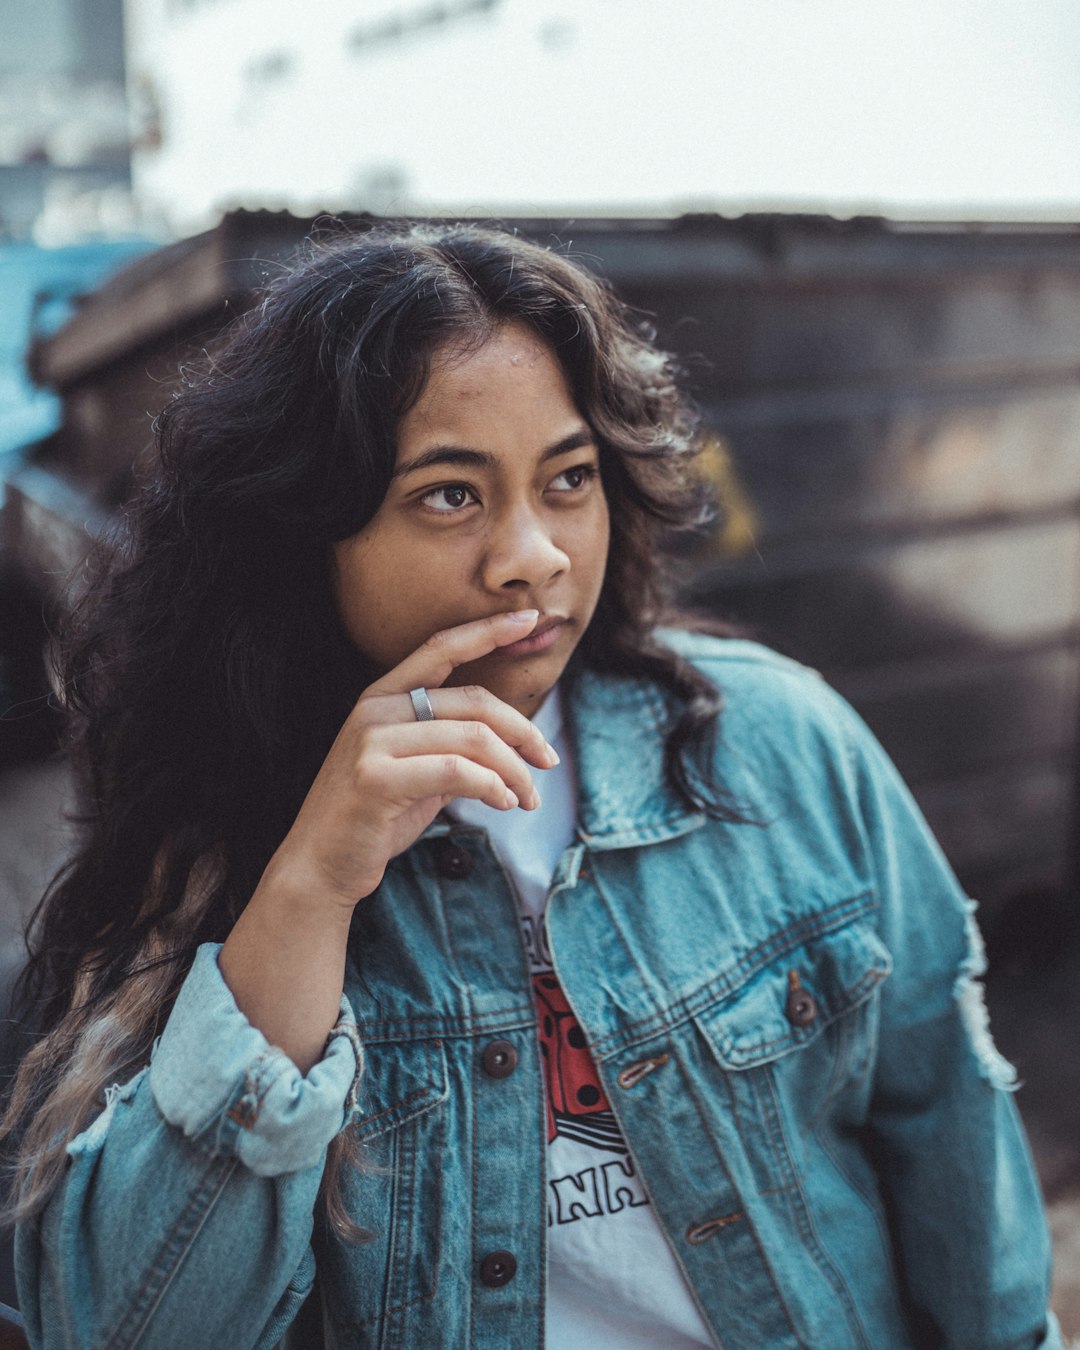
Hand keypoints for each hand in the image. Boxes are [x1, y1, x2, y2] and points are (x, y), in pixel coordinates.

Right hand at [265, 610, 558, 907]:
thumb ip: (453, 748)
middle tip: (548, 761)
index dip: (487, 631)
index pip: (441, 648)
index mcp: (383, 697)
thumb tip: (512, 743)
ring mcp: (371, 740)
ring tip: (527, 797)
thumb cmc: (375, 819)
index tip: (530, 619)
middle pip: (473, 703)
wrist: (321, 866)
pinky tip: (503, 803)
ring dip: (514, 771)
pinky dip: (492, 787)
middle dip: (523, 731)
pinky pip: (456, 772)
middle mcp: (375, 709)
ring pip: (472, 739)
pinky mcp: (375, 777)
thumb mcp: (419, 774)